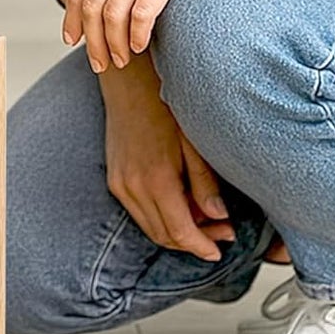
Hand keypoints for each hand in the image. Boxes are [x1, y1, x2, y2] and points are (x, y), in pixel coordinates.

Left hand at [64, 0, 275, 72]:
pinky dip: (136, 35)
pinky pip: (142, 12)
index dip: (74, 16)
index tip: (73, 39)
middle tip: (99, 63)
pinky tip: (140, 46)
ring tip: (120, 61)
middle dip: (92, 39)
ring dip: (113, 43)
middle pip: (93, 2)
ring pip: (113, 12)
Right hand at [100, 53, 233, 258]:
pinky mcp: (115, 180)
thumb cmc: (163, 104)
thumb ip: (205, 182)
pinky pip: (139, 213)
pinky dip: (160, 218)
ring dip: (177, 233)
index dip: (202, 246)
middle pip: (164, 236)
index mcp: (156, 179)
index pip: (180, 232)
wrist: (130, 83)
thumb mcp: (193, 142)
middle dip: (194, 242)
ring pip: (150, 228)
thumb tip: (220, 216)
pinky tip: (180, 205)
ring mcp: (120, 184)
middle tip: (220, 234)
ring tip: (204, 220)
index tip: (219, 250)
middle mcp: (133, 187)